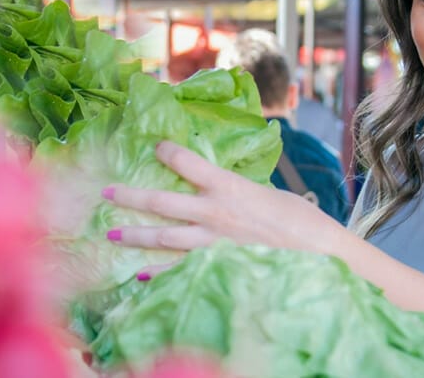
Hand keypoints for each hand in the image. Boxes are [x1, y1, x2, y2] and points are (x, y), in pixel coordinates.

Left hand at [102, 141, 346, 270]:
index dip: (167, 152)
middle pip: (161, 202)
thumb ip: (240, 192)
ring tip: (111, 235)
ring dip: (134, 235)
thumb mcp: (269, 195)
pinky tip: (138, 275)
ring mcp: (211, 243)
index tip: (155, 147)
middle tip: (106, 193)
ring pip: (162, 238)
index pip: (188, 162)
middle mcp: (214, 213)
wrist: (317, 254)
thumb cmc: (300, 221)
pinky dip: (156, 274)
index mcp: (229, 187)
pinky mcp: (216, 266)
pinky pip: (177, 270)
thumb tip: (223, 188)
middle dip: (130, 196)